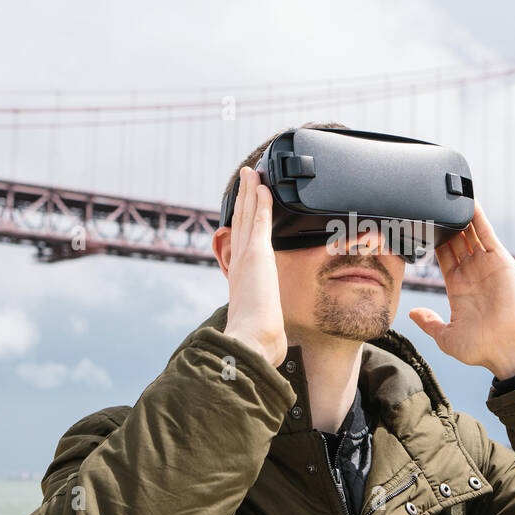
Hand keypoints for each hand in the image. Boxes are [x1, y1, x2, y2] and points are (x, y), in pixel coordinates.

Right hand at [223, 167, 287, 367]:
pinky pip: (258, 220)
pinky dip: (259, 201)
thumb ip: (268, 325)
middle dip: (242, 201)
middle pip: (239, 224)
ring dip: (249, 193)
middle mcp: (239, 265)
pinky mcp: (257, 254)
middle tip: (244, 180)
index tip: (243, 210)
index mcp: (241, 279)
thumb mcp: (264, 327)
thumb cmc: (258, 342)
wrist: (251, 342)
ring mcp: (246, 257)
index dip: (241, 225)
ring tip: (250, 173)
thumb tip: (276, 341)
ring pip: (247, 216)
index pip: (241, 245)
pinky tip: (261, 185)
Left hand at [409, 201, 514, 380]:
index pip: (443, 257)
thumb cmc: (482, 348)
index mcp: (459, 287)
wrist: (509, 349)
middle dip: (444, 225)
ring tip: (447, 196)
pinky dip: (479, 217)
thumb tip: (412, 313)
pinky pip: (486, 233)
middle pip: (455, 241)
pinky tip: (469, 202)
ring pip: (469, 233)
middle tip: (429, 206)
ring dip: (459, 217)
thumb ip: (429, 323)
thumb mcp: (446, 337)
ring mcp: (486, 265)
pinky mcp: (499, 260)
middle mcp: (472, 273)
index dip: (432, 242)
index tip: (419, 228)